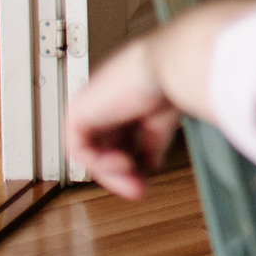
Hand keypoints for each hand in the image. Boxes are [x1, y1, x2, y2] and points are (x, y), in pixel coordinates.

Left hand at [63, 42, 181, 200]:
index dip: (133, 160)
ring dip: (112, 173)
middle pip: (106, 147)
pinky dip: (100, 162)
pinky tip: (123, 164)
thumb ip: (152, 143)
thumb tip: (149, 165)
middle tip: (139, 190)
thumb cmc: (176, 79)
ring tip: (133, 179)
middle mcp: (107, 98)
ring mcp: (92, 104)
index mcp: (126, 95)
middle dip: (122, 174)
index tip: (146, 179)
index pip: (122, 135)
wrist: (173, 65)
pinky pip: (80, 148)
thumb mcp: (163, 120)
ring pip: (92, 151)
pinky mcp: (79, 110)